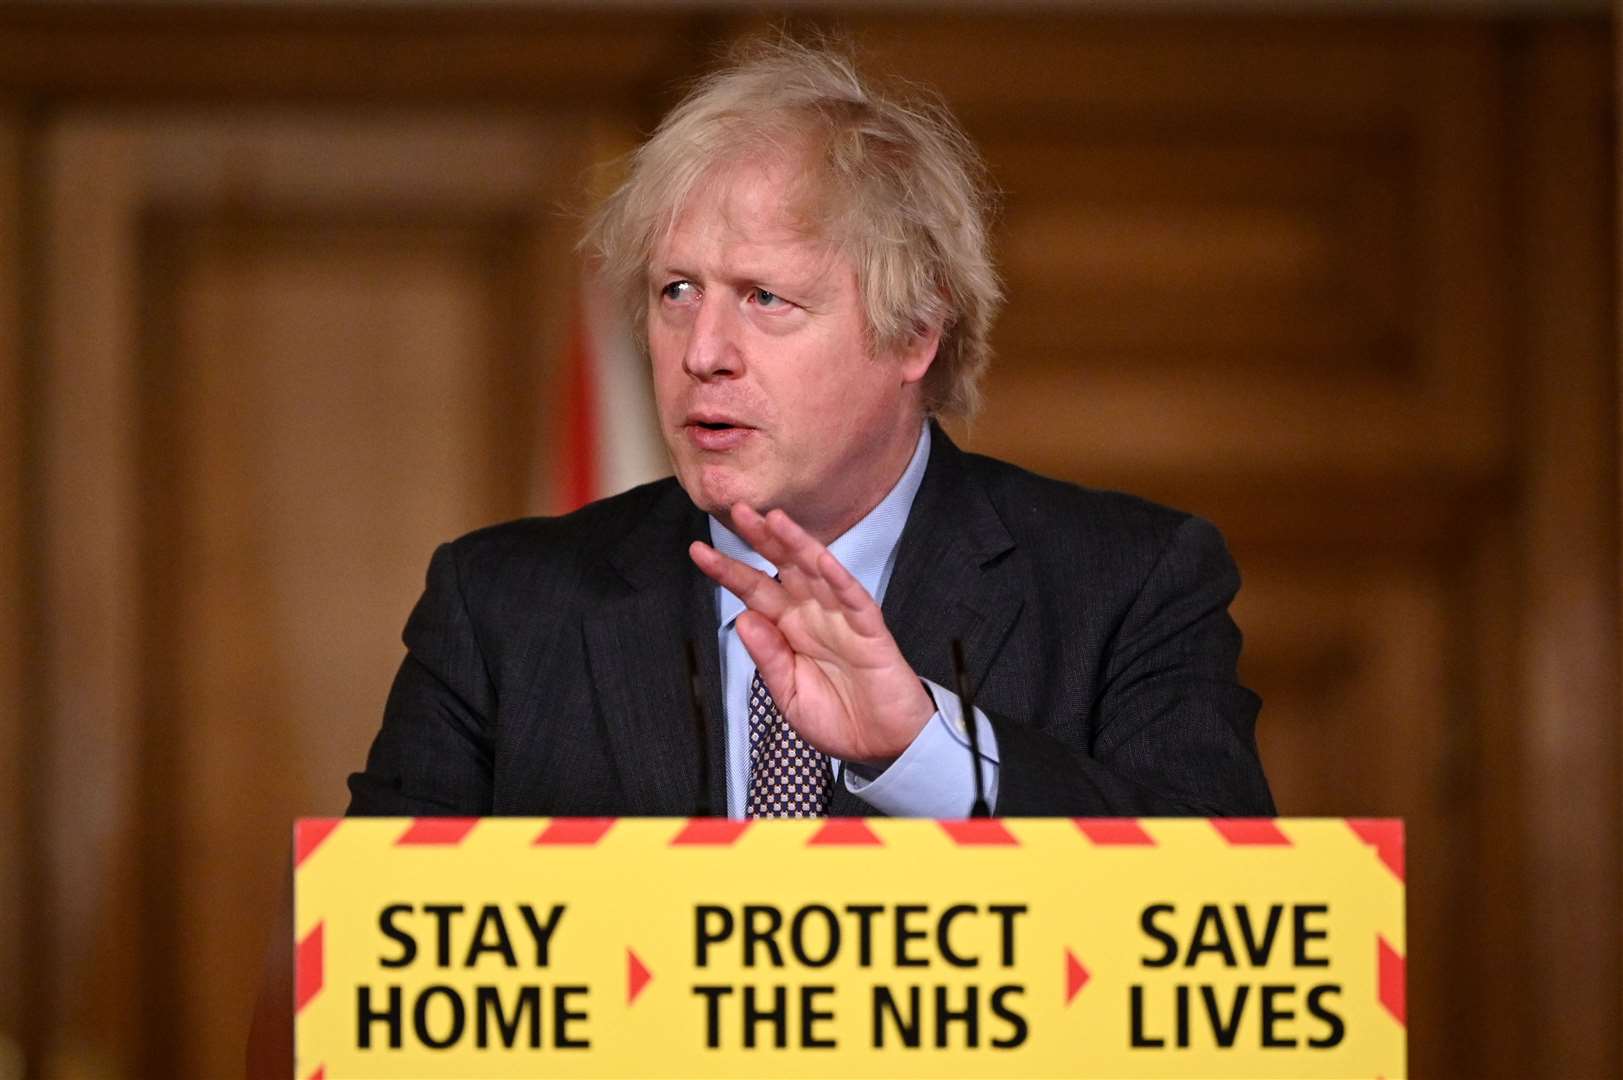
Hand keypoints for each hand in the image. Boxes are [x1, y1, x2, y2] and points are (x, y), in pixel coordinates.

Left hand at [689, 503, 933, 765]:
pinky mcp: (871, 632)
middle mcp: (812, 616)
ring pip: (817, 572)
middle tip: (738, 510)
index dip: (728, 571)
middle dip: (761, 539)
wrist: (884, 745)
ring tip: (775, 520)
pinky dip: (839, 580)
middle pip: (783, 568)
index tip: (699, 552)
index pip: (754, 591)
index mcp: (788, 629)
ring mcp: (842, 619)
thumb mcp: (788, 695)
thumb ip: (768, 659)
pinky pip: (854, 600)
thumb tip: (744, 619)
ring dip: (797, 545)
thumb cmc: (838, 719)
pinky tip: (822, 560)